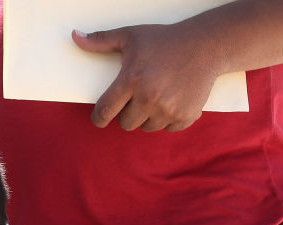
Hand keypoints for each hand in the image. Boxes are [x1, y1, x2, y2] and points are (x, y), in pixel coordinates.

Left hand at [73, 24, 220, 131]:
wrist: (207, 45)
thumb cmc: (164, 40)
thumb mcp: (131, 36)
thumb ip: (101, 41)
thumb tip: (75, 37)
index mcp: (131, 81)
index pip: (104, 112)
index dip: (99, 118)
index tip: (100, 118)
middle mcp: (148, 98)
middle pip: (125, 124)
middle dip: (127, 114)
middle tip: (138, 98)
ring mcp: (168, 109)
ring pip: (146, 127)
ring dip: (147, 117)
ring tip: (156, 97)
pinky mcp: (185, 115)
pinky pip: (167, 129)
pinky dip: (168, 119)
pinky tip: (173, 101)